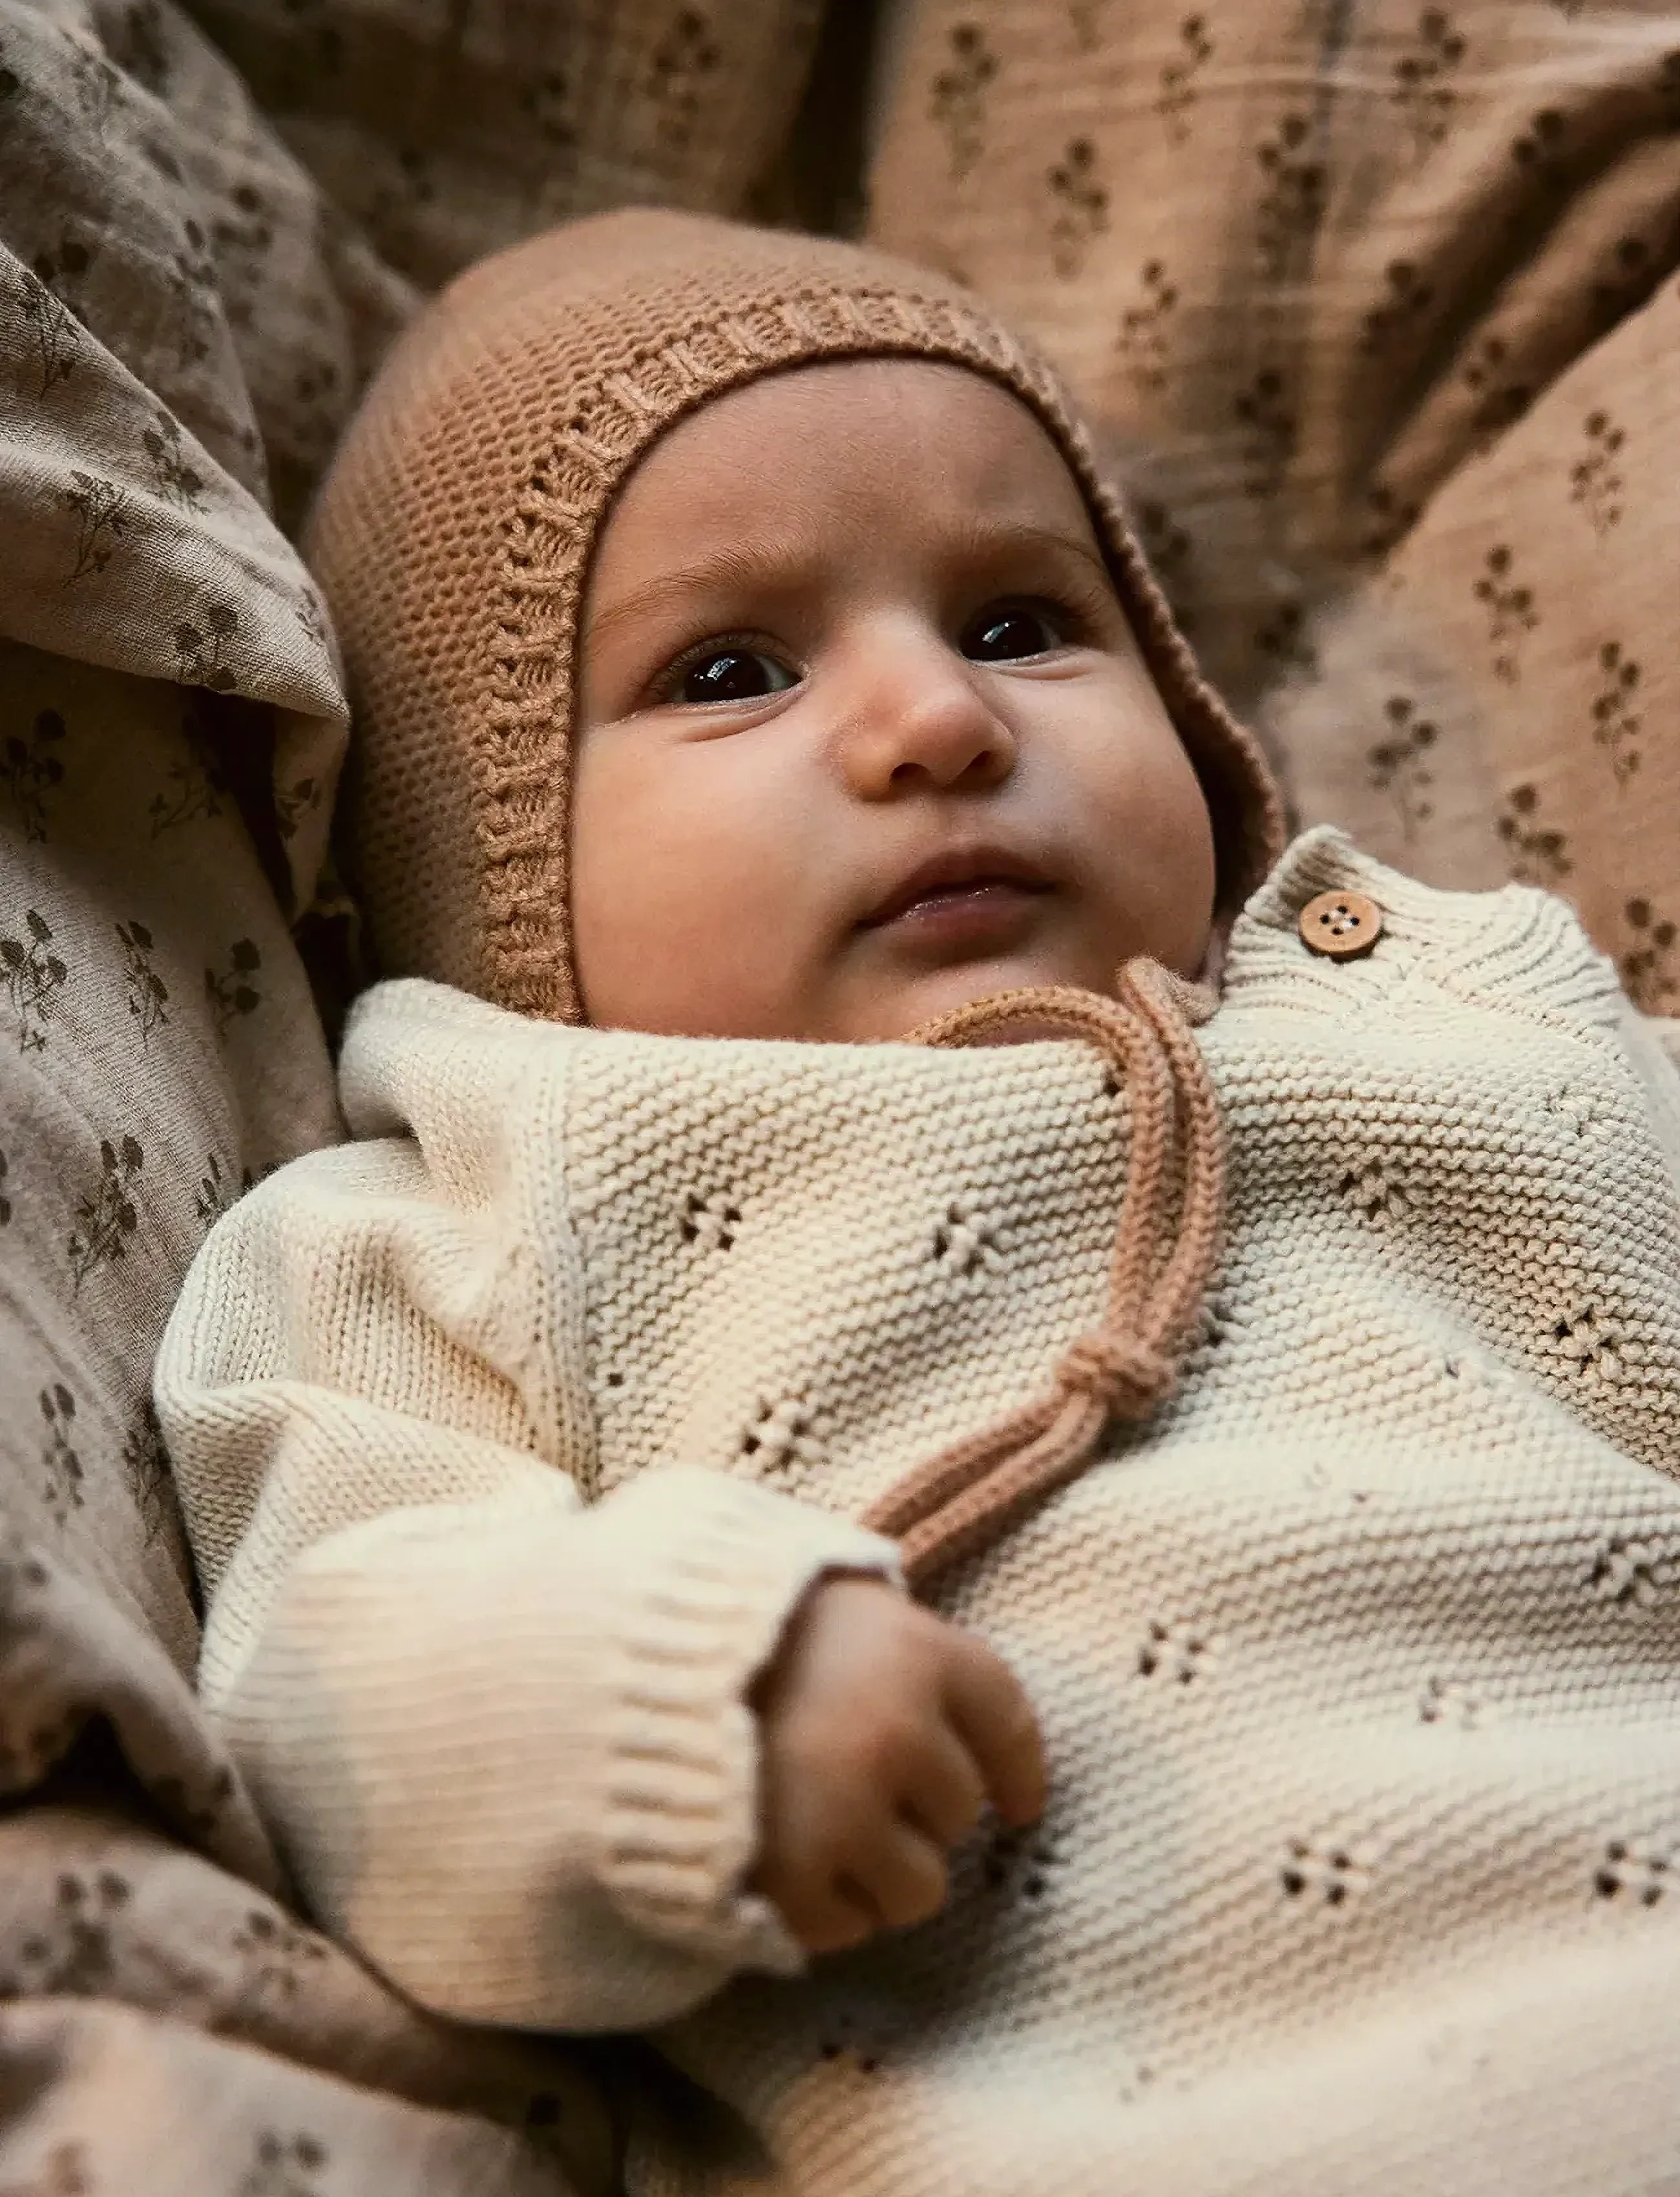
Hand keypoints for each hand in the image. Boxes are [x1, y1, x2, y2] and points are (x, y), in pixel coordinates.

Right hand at [750, 1575, 1044, 1954]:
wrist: (609, 1668)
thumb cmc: (719, 1619)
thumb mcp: (821, 1591)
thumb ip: (887, 1628)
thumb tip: (929, 1666)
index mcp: (913, 1650)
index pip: (1008, 1720)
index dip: (1019, 1767)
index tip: (1022, 1800)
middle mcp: (896, 1733)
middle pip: (960, 1809)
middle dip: (920, 1807)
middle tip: (862, 1787)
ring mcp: (845, 1814)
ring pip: (919, 1888)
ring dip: (880, 1871)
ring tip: (821, 1833)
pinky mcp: (789, 1880)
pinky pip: (844, 1927)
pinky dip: (819, 1907)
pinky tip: (780, 1860)